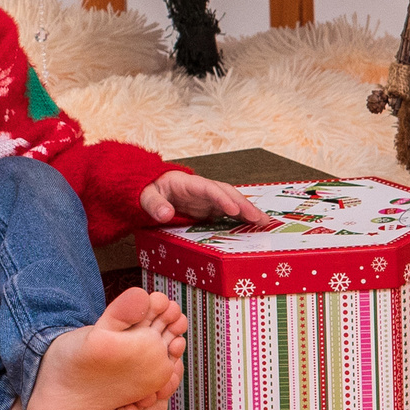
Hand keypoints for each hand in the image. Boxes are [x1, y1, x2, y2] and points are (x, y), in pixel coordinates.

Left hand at [140, 170, 263, 226]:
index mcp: (188, 183)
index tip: (232, 210)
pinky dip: (242, 219)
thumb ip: (153, 204)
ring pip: (232, 203)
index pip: (208, 189)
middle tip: (258, 219)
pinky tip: (255, 226)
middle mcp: (203, 190)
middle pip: (226, 194)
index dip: (221, 199)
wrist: (151, 189)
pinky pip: (229, 213)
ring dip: (248, 212)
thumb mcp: (145, 195)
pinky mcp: (209, 209)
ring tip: (264, 223)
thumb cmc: (149, 190)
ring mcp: (208, 200)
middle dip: (243, 205)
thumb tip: (166, 213)